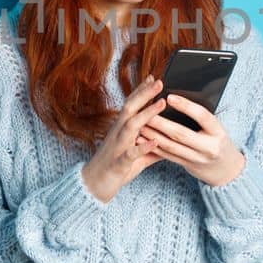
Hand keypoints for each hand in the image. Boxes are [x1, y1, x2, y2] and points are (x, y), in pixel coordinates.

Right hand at [81, 75, 168, 202]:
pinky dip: (143, 147)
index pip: (131, 105)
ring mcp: (118, 146)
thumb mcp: (136, 155)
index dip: (141, 91)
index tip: (153, 78)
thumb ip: (152, 147)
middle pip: (130, 108)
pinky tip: (156, 141)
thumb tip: (169, 143)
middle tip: (159, 81)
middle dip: (144, 94)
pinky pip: (131, 153)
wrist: (93, 184)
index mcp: (121, 129)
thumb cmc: (115, 167)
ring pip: (130, 126)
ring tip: (161, 103)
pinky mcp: (119, 162)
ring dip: (146, 114)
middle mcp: (118, 133)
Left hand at [139, 94, 246, 186]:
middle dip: (161, 123)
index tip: (169, 97)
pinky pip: (167, 156)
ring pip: (171, 146)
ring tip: (140, 125)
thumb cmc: (218, 140)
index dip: (186, 106)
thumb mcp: (216, 128)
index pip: (203, 116)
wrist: (227, 169)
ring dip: (153, 135)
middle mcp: (208, 147)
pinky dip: (153, 146)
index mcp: (218, 132)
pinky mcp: (187, 165)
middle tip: (146, 112)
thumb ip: (201, 117)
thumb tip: (177, 99)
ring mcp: (197, 159)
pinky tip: (142, 139)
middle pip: (181, 134)